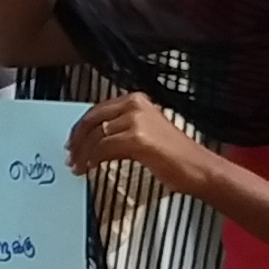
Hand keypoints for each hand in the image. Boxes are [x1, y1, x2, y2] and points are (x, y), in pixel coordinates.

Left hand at [67, 92, 210, 193]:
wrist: (198, 168)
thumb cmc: (177, 157)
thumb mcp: (146, 133)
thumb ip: (122, 130)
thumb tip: (97, 140)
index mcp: (137, 100)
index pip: (98, 110)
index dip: (81, 127)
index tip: (73, 141)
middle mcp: (135, 105)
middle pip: (92, 119)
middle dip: (77, 139)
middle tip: (70, 155)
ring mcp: (136, 121)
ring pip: (95, 135)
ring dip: (82, 153)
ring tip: (78, 166)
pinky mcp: (137, 139)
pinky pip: (103, 148)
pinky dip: (92, 159)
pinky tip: (89, 168)